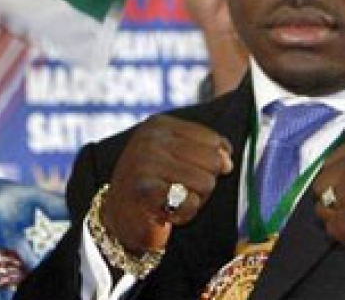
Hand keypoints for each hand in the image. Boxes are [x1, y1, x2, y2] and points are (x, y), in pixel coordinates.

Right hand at [103, 115, 233, 253]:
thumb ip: (209, 152)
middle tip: (177, 189)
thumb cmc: (156, 184)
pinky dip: (186, 213)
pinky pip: (190, 202)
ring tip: (171, 200)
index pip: (214, 141)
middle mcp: (150, 140)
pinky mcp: (145, 193)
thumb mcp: (180, 157)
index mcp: (159, 125)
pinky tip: (167, 213)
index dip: (210, 163)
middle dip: (203, 182)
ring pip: (206, 182)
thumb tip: (227, 162)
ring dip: (196, 199)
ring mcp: (145, 164)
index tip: (184, 172)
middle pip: (213, 161)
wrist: (117, 219)